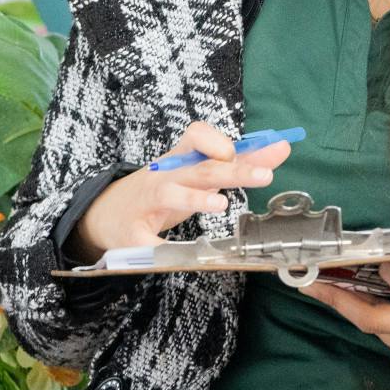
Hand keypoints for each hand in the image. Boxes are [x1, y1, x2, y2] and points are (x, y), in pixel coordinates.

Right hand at [71, 120, 292, 261]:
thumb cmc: (165, 189)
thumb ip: (240, 162)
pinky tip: (176, 254)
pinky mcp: (134, 232)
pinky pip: (148, 239)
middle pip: (200, 168)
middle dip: (233, 170)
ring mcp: (147, 202)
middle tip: (265, 176)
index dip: (218, 141)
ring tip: (221, 204)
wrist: (109, 213)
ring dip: (195, 198)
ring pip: (171, 193)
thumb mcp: (199, 172)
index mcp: (180, 160)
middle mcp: (165, 175)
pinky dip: (160, 246)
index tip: (237, 152)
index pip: (197, 136)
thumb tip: (280, 147)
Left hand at [294, 218, 389, 364]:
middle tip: (312, 280)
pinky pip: (384, 337)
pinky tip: (353, 299)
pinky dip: (367, 316)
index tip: (377, 256)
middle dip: (340, 298)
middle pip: (378, 317)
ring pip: (376, 329)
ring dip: (347, 306)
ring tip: (323, 286)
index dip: (386, 270)